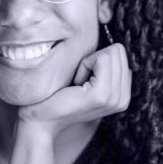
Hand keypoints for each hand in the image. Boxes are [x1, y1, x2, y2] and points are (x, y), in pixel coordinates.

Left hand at [17, 43, 131, 137]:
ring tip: (76, 84)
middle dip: (94, 60)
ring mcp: (114, 98)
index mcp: (122, 95)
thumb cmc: (56, 97)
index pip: (121, 55)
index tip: (83, 80)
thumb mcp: (85, 80)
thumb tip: (110, 42)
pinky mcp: (101, 95)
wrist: (39, 121)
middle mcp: (123, 99)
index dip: (97, 60)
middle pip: (118, 51)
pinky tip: (74, 84)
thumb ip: (103, 67)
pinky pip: (101, 58)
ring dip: (88, 63)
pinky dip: (84, 65)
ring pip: (111, 52)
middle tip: (78, 81)